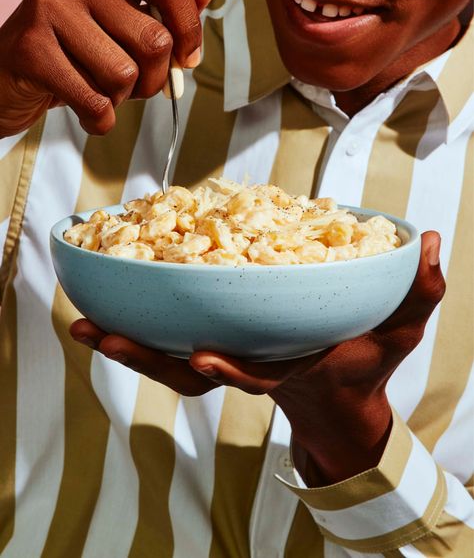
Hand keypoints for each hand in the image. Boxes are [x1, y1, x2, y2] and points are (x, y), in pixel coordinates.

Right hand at [0, 0, 215, 136]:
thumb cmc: (78, 51)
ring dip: (120, 100)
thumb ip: (168, 7)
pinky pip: (94, 102)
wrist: (12, 75)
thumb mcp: (125, 25)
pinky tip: (88, 112)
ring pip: (124, 76)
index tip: (186, 59)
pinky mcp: (31, 50)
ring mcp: (48, 8)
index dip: (189, 29)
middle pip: (154, 42)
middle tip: (132, 86)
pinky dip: (100, 120)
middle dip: (153, 80)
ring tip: (99, 91)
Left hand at [70, 231, 444, 483]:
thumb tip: (431, 244)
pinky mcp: (215, 341)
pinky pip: (170, 338)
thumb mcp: (398, 330)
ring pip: (170, 359)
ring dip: (127, 343)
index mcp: (288, 366)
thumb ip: (418, 291)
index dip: (232, 368)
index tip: (204, 357)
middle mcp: (248, 365)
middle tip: (98, 334)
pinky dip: (138, 325)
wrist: (333, 387)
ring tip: (82, 321)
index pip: (258, 373)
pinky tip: (107, 301)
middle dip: (145, 357)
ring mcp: (227, 357)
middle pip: (192, 372)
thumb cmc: (361, 358)